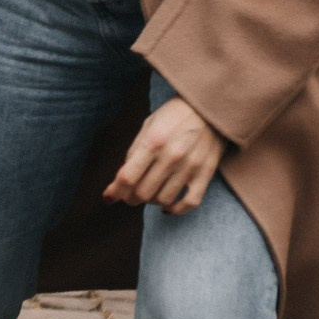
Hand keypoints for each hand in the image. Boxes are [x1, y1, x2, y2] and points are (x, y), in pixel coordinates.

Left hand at [103, 97, 223, 214]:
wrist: (209, 108)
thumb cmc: (174, 115)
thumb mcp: (149, 125)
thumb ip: (135, 151)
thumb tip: (122, 177)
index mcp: (153, 141)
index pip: (128, 177)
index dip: (115, 192)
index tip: (108, 197)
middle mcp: (171, 156)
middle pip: (143, 192)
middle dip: (131, 198)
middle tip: (129, 194)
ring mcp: (190, 167)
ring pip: (163, 200)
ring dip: (151, 201)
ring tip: (149, 193)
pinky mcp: (206, 173)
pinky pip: (190, 202)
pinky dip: (176, 210)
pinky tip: (167, 207)